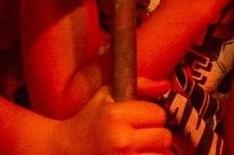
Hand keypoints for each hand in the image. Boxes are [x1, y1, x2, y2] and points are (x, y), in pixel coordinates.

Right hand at [51, 80, 173, 154]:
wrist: (67, 148)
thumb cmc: (89, 120)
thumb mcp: (107, 95)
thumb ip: (139, 85)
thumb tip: (165, 85)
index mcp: (116, 115)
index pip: (158, 114)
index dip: (153, 115)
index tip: (142, 119)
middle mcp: (122, 140)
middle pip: (164, 137)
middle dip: (156, 135)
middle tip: (142, 135)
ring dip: (154, 152)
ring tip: (141, 148)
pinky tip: (136, 154)